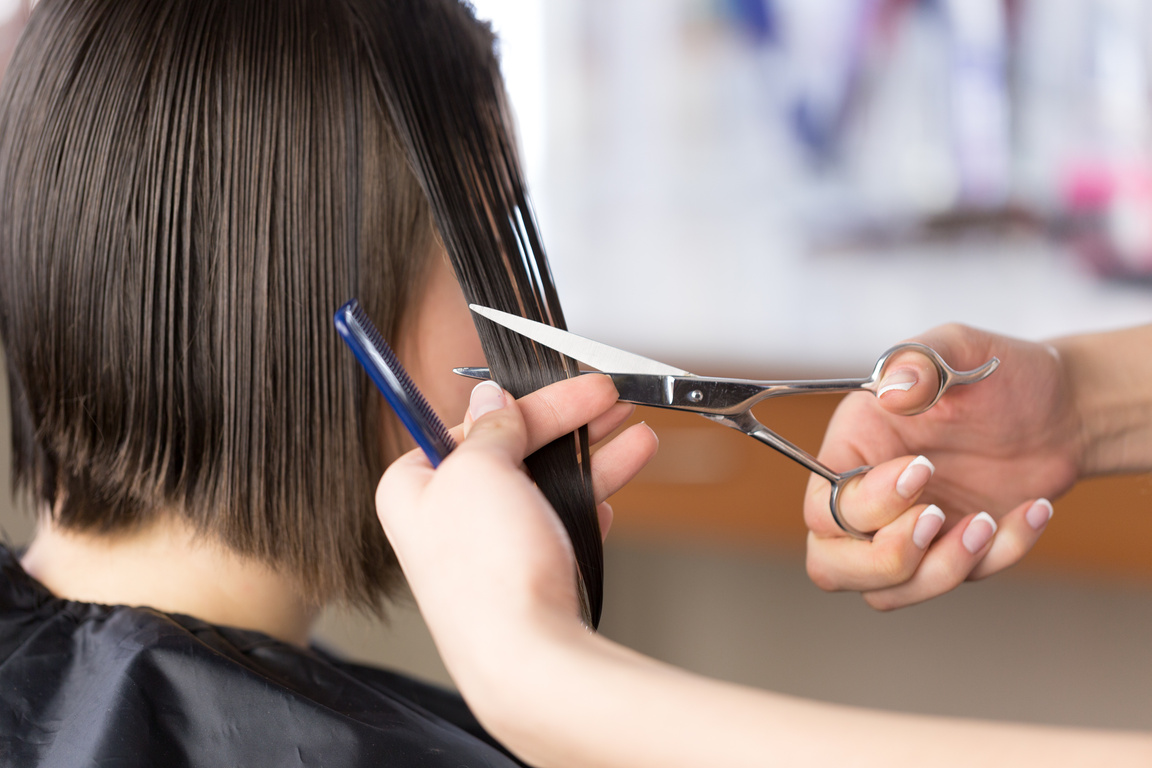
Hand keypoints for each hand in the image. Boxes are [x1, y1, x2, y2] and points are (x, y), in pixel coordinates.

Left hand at [376, 375, 657, 685]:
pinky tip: (615, 495)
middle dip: (567, 422)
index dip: (521, 403)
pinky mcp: (521, 578)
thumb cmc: (489, 575)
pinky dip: (588, 504)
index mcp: (412, 488)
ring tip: (636, 438)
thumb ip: (490, 426)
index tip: (567, 384)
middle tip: (609, 399)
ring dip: (592, 457)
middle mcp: (444, 521)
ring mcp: (484, 552)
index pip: (466, 424)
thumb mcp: (481, 468)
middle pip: (511, 451)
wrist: (530, 663)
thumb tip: (490, 399)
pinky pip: (557, 527)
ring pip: (543, 486)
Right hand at [804, 324, 1081, 608]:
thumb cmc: (999, 373)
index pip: (822, 506)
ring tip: (986, 521)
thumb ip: (921, 359)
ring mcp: (908, 532)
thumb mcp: (959, 347)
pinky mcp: (952, 553)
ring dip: (940, 570)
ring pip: (887, 592)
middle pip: (831, 565)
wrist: (1064, 408)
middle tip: (936, 518)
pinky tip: (1031, 511)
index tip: (924, 468)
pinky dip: (999, 556)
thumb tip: (893, 385)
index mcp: (853, 448)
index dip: (864, 504)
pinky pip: (960, 582)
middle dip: (884, 560)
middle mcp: (869, 498)